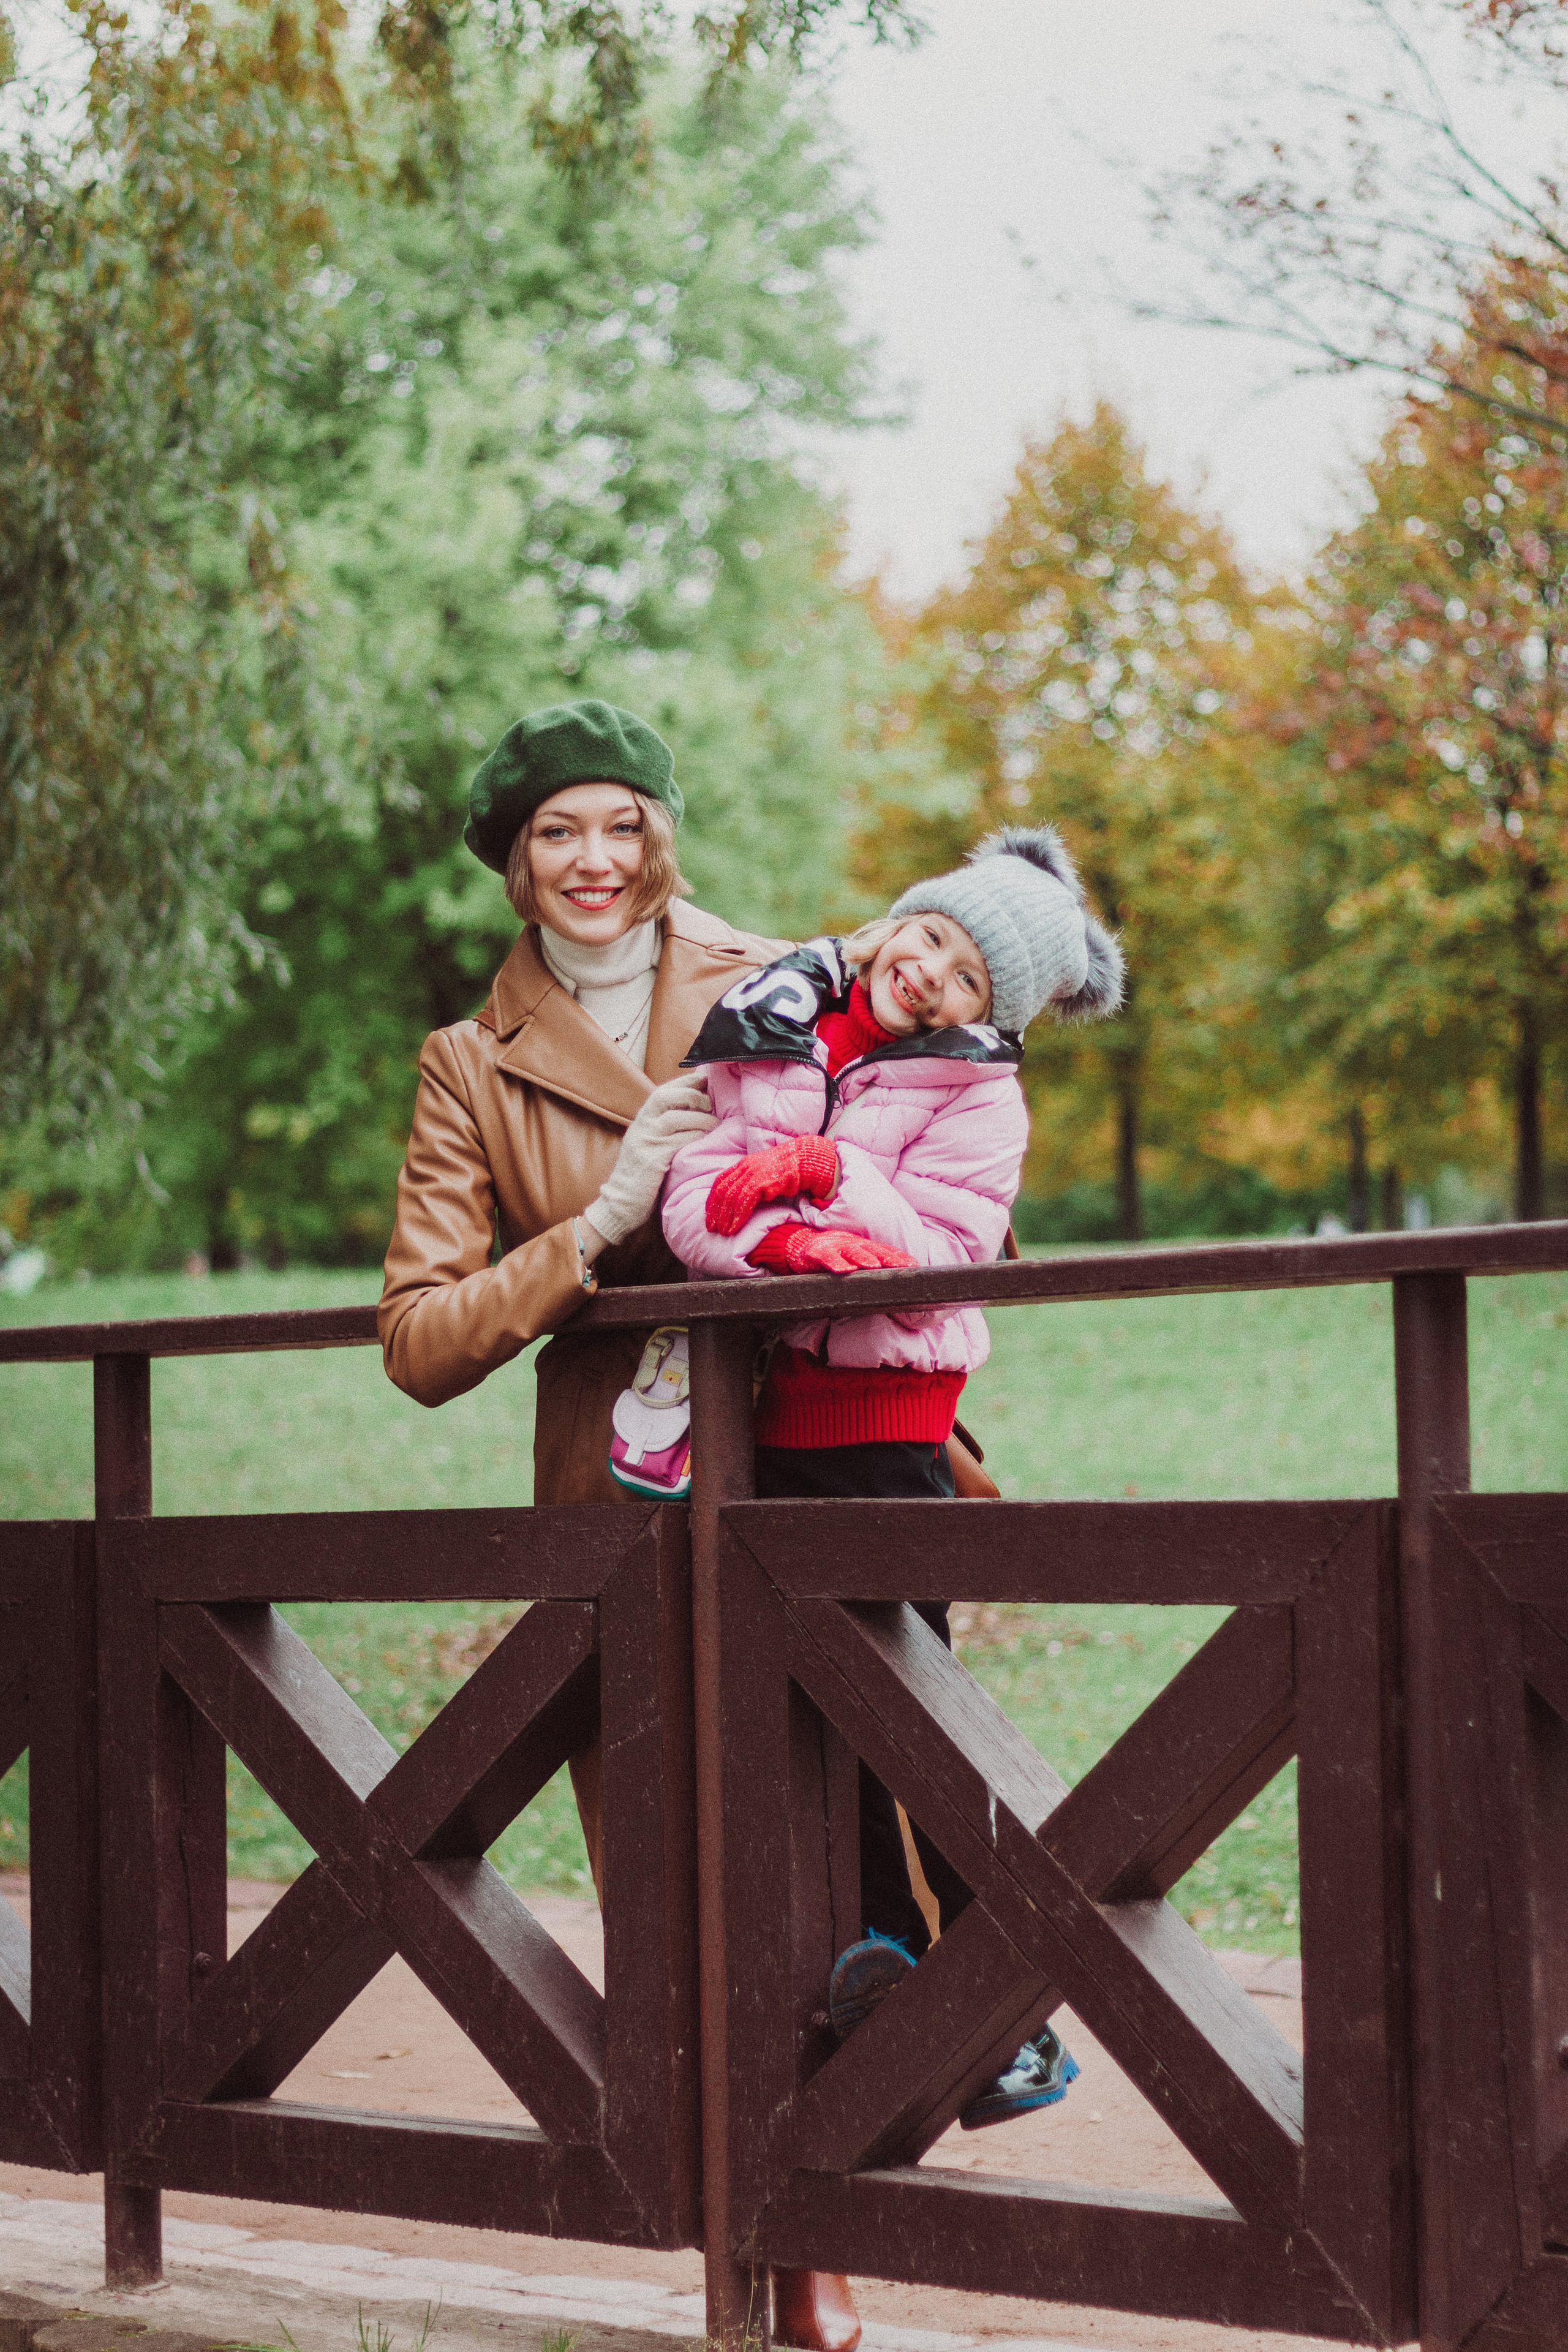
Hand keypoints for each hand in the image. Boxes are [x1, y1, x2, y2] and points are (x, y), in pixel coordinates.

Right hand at [583, 1074, 715, 1249]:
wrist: (620, 1203)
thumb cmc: (640, 1175)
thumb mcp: (648, 1144)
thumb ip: (663, 1128)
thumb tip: (693, 1111)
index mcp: (641, 1121)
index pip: (661, 1091)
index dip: (684, 1082)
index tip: (703, 1079)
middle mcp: (641, 1127)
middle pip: (665, 1097)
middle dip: (692, 1095)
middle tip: (709, 1104)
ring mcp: (646, 1142)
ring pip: (676, 1118)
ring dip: (700, 1118)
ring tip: (714, 1124)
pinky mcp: (654, 1160)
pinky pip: (679, 1141)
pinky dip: (696, 1137)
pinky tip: (706, 1139)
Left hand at [705, 1136, 838, 1236]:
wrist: (808, 1161)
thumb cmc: (790, 1171)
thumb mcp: (766, 1175)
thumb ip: (753, 1183)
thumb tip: (745, 1200)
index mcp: (745, 1164)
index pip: (721, 1181)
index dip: (713, 1199)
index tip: (709, 1214)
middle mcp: (746, 1167)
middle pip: (722, 1190)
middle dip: (715, 1211)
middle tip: (711, 1228)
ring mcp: (754, 1173)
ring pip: (731, 1197)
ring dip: (725, 1217)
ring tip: (723, 1232)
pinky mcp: (763, 1181)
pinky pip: (744, 1201)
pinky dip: (738, 1216)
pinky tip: (734, 1228)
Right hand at [746, 1224, 915, 1274]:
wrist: (797, 1244)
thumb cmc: (829, 1253)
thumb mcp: (851, 1258)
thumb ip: (868, 1265)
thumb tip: (891, 1277)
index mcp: (862, 1247)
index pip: (884, 1251)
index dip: (899, 1258)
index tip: (915, 1266)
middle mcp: (851, 1244)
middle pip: (873, 1250)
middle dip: (888, 1258)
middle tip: (902, 1266)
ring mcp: (834, 1247)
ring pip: (851, 1252)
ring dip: (863, 1258)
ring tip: (873, 1266)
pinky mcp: (816, 1253)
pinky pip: (826, 1258)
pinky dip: (835, 1263)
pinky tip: (843, 1270)